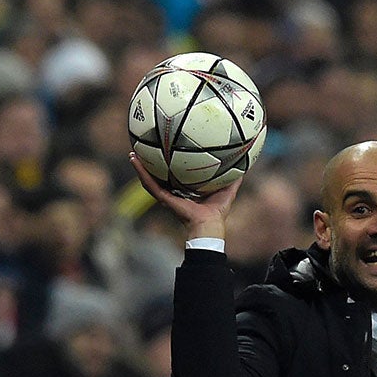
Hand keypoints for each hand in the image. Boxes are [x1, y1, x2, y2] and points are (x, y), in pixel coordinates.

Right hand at [128, 153, 242, 238]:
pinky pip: (150, 184)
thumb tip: (244, 164)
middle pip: (159, 177)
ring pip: (150, 180)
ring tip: (133, 154)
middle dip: (151, 165)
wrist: (209, 225)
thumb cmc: (218, 212)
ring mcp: (167, 196)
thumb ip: (234, 178)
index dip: (170, 166)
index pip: (175, 177)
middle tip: (144, 151)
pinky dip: (141, 172)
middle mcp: (174, 193)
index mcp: (186, 191)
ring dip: (140, 168)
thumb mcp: (227, 189)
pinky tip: (134, 160)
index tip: (166, 152)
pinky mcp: (164, 198)